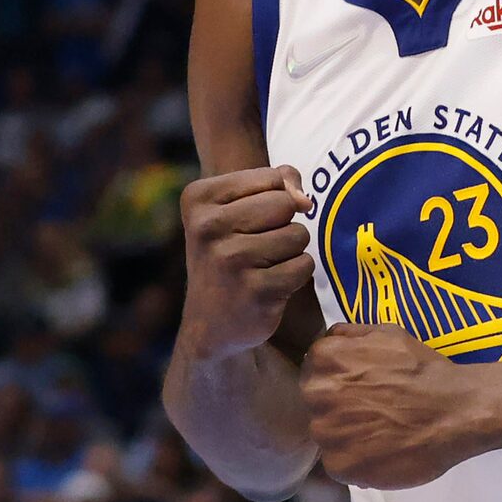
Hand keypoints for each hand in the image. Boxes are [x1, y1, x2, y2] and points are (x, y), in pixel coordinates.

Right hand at [180, 165, 313, 360]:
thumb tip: (304, 199)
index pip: (271, 178)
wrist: (210, 323)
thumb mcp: (238, 207)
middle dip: (284, 225)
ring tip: (262, 268)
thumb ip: (278, 182)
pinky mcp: (255, 290)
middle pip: (285, 204)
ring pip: (298, 234)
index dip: (274, 199)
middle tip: (256, 248)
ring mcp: (230, 260)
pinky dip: (296, 275)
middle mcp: (208, 227)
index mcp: (198, 198)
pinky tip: (270, 286)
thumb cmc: (230, 254)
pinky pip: (304, 265)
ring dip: (291, 252)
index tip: (247, 223)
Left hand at [300, 323, 491, 488]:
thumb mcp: (387, 334)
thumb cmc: (423, 371)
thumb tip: (331, 339)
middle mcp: (316, 395)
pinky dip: (357, 460)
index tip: (359, 388)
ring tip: (379, 433)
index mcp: (323, 359)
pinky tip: (380, 452)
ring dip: (346, 435)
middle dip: (338, 406)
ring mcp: (326, 433)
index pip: (314, 371)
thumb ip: (351, 334)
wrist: (455, 411)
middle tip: (371, 411)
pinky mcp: (340, 466)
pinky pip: (338, 463)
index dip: (338, 381)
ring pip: (326, 435)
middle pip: (316, 403)